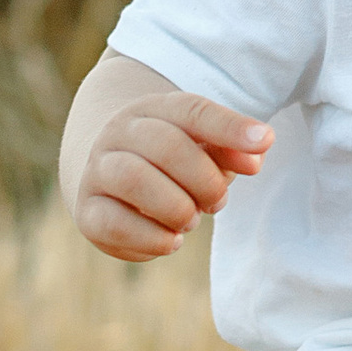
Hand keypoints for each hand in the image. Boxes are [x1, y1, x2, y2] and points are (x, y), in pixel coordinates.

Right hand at [73, 87, 272, 261]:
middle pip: (165, 145)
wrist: (109, 173)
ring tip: (190, 220)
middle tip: (218, 202)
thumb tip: (255, 158)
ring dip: (175, 207)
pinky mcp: (88, 211)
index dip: (230, 127)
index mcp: (155, 109)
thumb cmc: (173, 162)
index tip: (264, 141)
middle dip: (204, 180)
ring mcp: (98, 170)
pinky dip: (150, 238)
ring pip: (132, 179)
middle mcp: (120, 133)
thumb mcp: (205, 147)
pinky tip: (171, 241)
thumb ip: (233, 150)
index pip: (193, 110)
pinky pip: (112, 223)